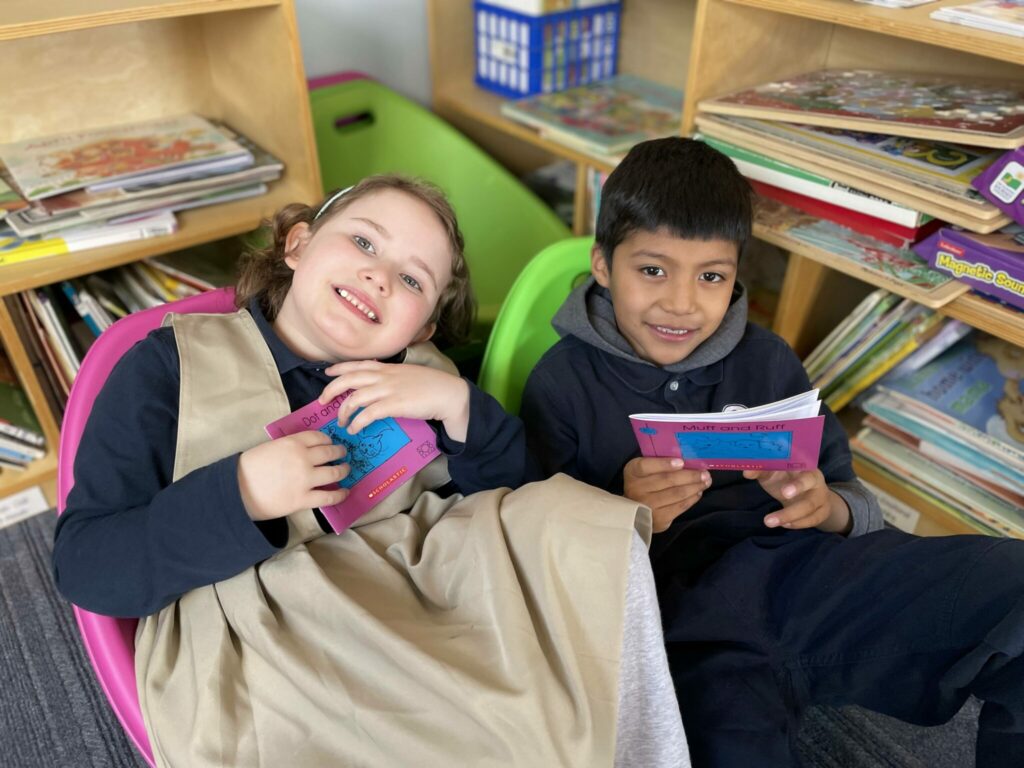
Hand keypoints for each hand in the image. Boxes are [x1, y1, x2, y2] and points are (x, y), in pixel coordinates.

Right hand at [237, 431, 348, 520]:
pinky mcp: (303, 499)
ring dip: (343, 471)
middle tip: (343, 454)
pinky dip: (340, 495)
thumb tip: (306, 451)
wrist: (238, 490)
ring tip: (346, 470)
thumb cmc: (250, 468)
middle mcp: (303, 458)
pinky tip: (345, 492)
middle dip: (340, 453)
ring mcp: (305, 479)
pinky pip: (329, 497)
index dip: (328, 440)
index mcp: (292, 442)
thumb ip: (289, 447)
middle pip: (330, 453)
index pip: (318, 437)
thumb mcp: (270, 447)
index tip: (331, 443)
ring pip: (334, 473)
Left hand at [320, 361, 470, 441]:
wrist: (447, 393)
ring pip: (354, 398)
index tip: (328, 372)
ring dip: (344, 411)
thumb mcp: (407, 373)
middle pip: (349, 379)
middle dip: (331, 389)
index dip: (340, 368)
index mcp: (387, 367)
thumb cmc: (430, 385)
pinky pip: (367, 414)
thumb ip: (391, 375)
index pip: (357, 364)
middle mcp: (384, 376)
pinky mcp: (393, 405)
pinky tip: (354, 429)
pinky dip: (357, 422)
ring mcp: (387, 390)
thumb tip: (378, 378)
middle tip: (322, 400)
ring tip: (341, 422)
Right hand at [623, 457, 710, 532]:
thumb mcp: (644, 471)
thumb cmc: (644, 485)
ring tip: (706, 482)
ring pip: (677, 493)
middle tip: (704, 473)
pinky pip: (680, 506)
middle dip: (690, 475)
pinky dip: (692, 498)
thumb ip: (658, 464)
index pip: (646, 466)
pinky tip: (698, 493)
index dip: (664, 464)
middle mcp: (637, 489)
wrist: (635, 513)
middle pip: (667, 480)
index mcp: (633, 473)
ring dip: (695, 486)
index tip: (682, 462)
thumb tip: (685, 461)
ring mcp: (648, 506)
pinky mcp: (659, 519)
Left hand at [743, 469, 850, 533]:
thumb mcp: (772, 472)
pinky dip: (798, 524)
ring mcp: (821, 495)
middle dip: (797, 488)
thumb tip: (746, 472)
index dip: (793, 470)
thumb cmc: (785, 479)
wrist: (808, 494)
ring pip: (809, 505)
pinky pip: (813, 519)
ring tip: (769, 521)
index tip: (784, 486)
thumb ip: (760, 470)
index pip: (801, 462)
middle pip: (809, 482)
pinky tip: (783, 525)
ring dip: (790, 514)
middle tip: (783, 494)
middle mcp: (815, 478)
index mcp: (802, 464)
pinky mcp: (822, 511)